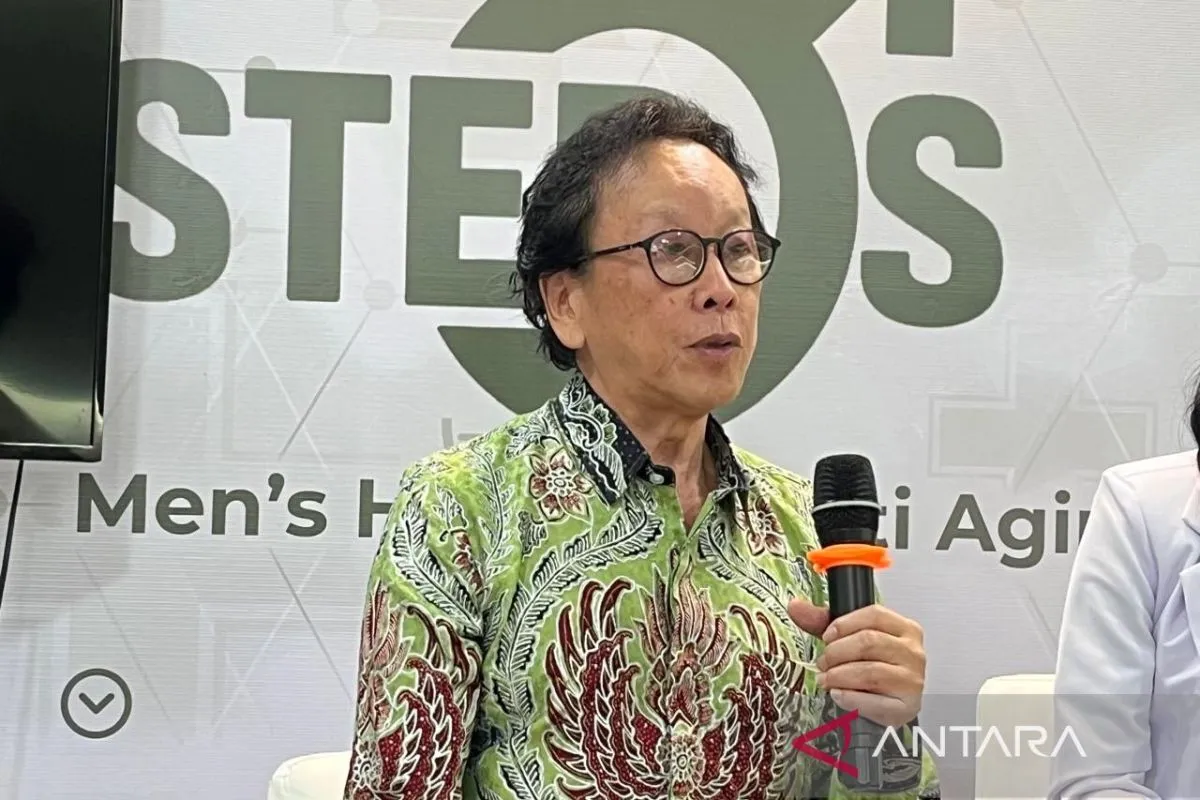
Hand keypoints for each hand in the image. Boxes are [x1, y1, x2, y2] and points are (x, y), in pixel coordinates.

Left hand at [788, 599, 924, 727]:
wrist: (891, 703)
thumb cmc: (873, 666)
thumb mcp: (850, 638)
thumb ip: (823, 621)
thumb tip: (796, 606)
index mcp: (905, 629)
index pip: (875, 615)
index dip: (844, 624)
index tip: (827, 637)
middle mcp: (913, 652)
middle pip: (869, 642)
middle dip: (837, 652)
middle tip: (823, 662)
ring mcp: (912, 680)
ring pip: (869, 672)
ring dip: (839, 676)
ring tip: (827, 679)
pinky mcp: (906, 707)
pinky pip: (873, 701)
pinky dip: (849, 698)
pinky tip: (838, 694)